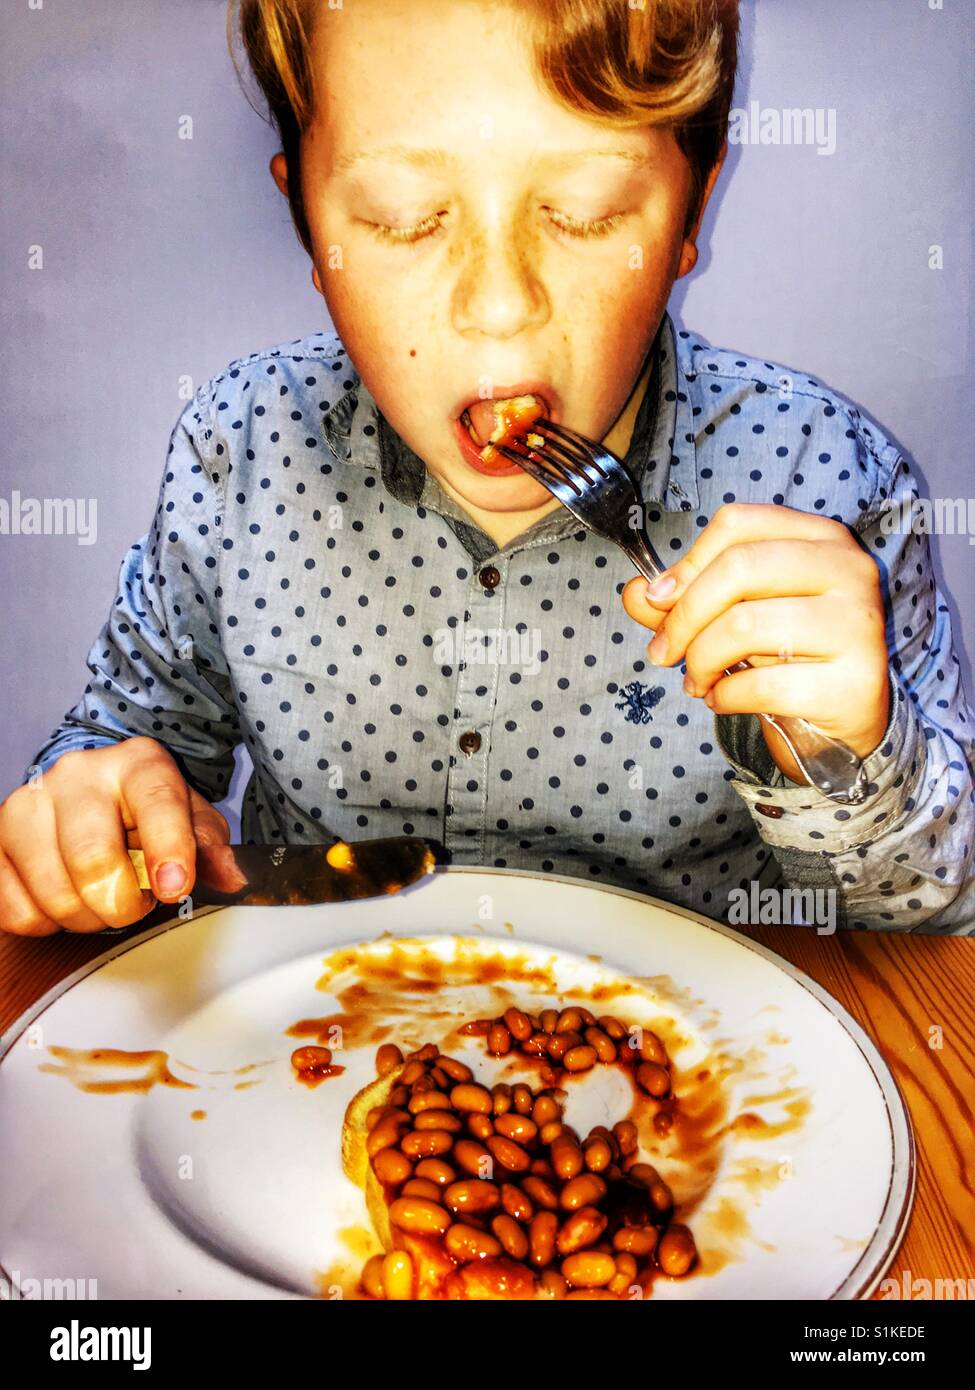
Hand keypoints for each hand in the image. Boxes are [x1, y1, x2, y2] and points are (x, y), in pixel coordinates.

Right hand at [0, 737, 229, 934]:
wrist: (87, 790)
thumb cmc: (144, 810)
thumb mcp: (190, 818)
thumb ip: (211, 847)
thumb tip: (232, 877)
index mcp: (137, 764)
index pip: (155, 801)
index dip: (167, 848)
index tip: (174, 887)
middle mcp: (76, 775)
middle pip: (92, 859)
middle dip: (123, 904)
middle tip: (134, 905)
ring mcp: (27, 805)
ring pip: (54, 894)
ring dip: (86, 918)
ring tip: (100, 899)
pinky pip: (17, 912)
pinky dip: (47, 922)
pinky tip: (64, 897)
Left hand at [621, 503, 889, 783]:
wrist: (844, 717)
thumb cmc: (787, 655)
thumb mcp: (734, 615)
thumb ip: (684, 600)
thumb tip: (636, 594)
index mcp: (820, 537)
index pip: (737, 524)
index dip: (687, 563)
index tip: (658, 600)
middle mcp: (848, 569)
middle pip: (738, 568)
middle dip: (684, 617)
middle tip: (663, 653)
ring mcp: (857, 623)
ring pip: (745, 625)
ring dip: (701, 661)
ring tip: (697, 680)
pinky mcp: (855, 680)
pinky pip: (764, 684)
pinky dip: (726, 696)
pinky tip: (722, 699)